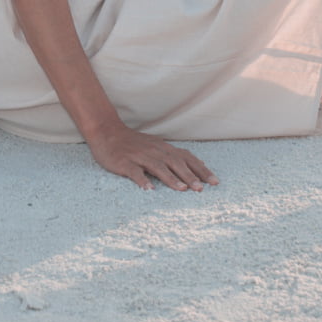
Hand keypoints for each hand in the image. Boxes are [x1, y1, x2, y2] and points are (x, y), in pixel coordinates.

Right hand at [84, 123, 217, 191]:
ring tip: (182, 189)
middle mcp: (154, 151)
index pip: (187, 158)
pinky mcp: (124, 162)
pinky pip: (134, 172)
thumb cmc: (132, 143)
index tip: (214, 182)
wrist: (106, 131)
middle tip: (201, 189)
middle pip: (175, 162)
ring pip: (158, 167)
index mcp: (163, 148)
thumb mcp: (155, 146)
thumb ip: (172, 156)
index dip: (201, 169)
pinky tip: (149, 189)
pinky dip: (142, 180)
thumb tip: (194, 167)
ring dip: (171, 178)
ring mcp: (139, 156)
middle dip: (189, 176)